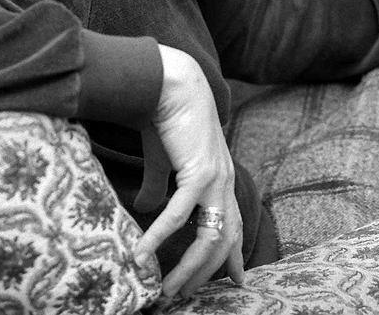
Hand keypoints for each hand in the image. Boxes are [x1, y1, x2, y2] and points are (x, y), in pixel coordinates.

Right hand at [133, 45, 243, 299]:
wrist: (169, 84)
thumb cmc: (166, 118)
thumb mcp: (163, 160)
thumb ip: (157, 186)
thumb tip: (143, 207)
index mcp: (220, 178)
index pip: (234, 224)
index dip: (236, 254)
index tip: (236, 280)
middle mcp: (224, 183)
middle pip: (224, 241)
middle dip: (206, 274)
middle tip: (184, 296)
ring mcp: (216, 179)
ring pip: (209, 238)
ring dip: (187, 268)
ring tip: (166, 289)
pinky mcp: (199, 172)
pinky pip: (180, 214)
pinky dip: (160, 236)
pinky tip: (142, 253)